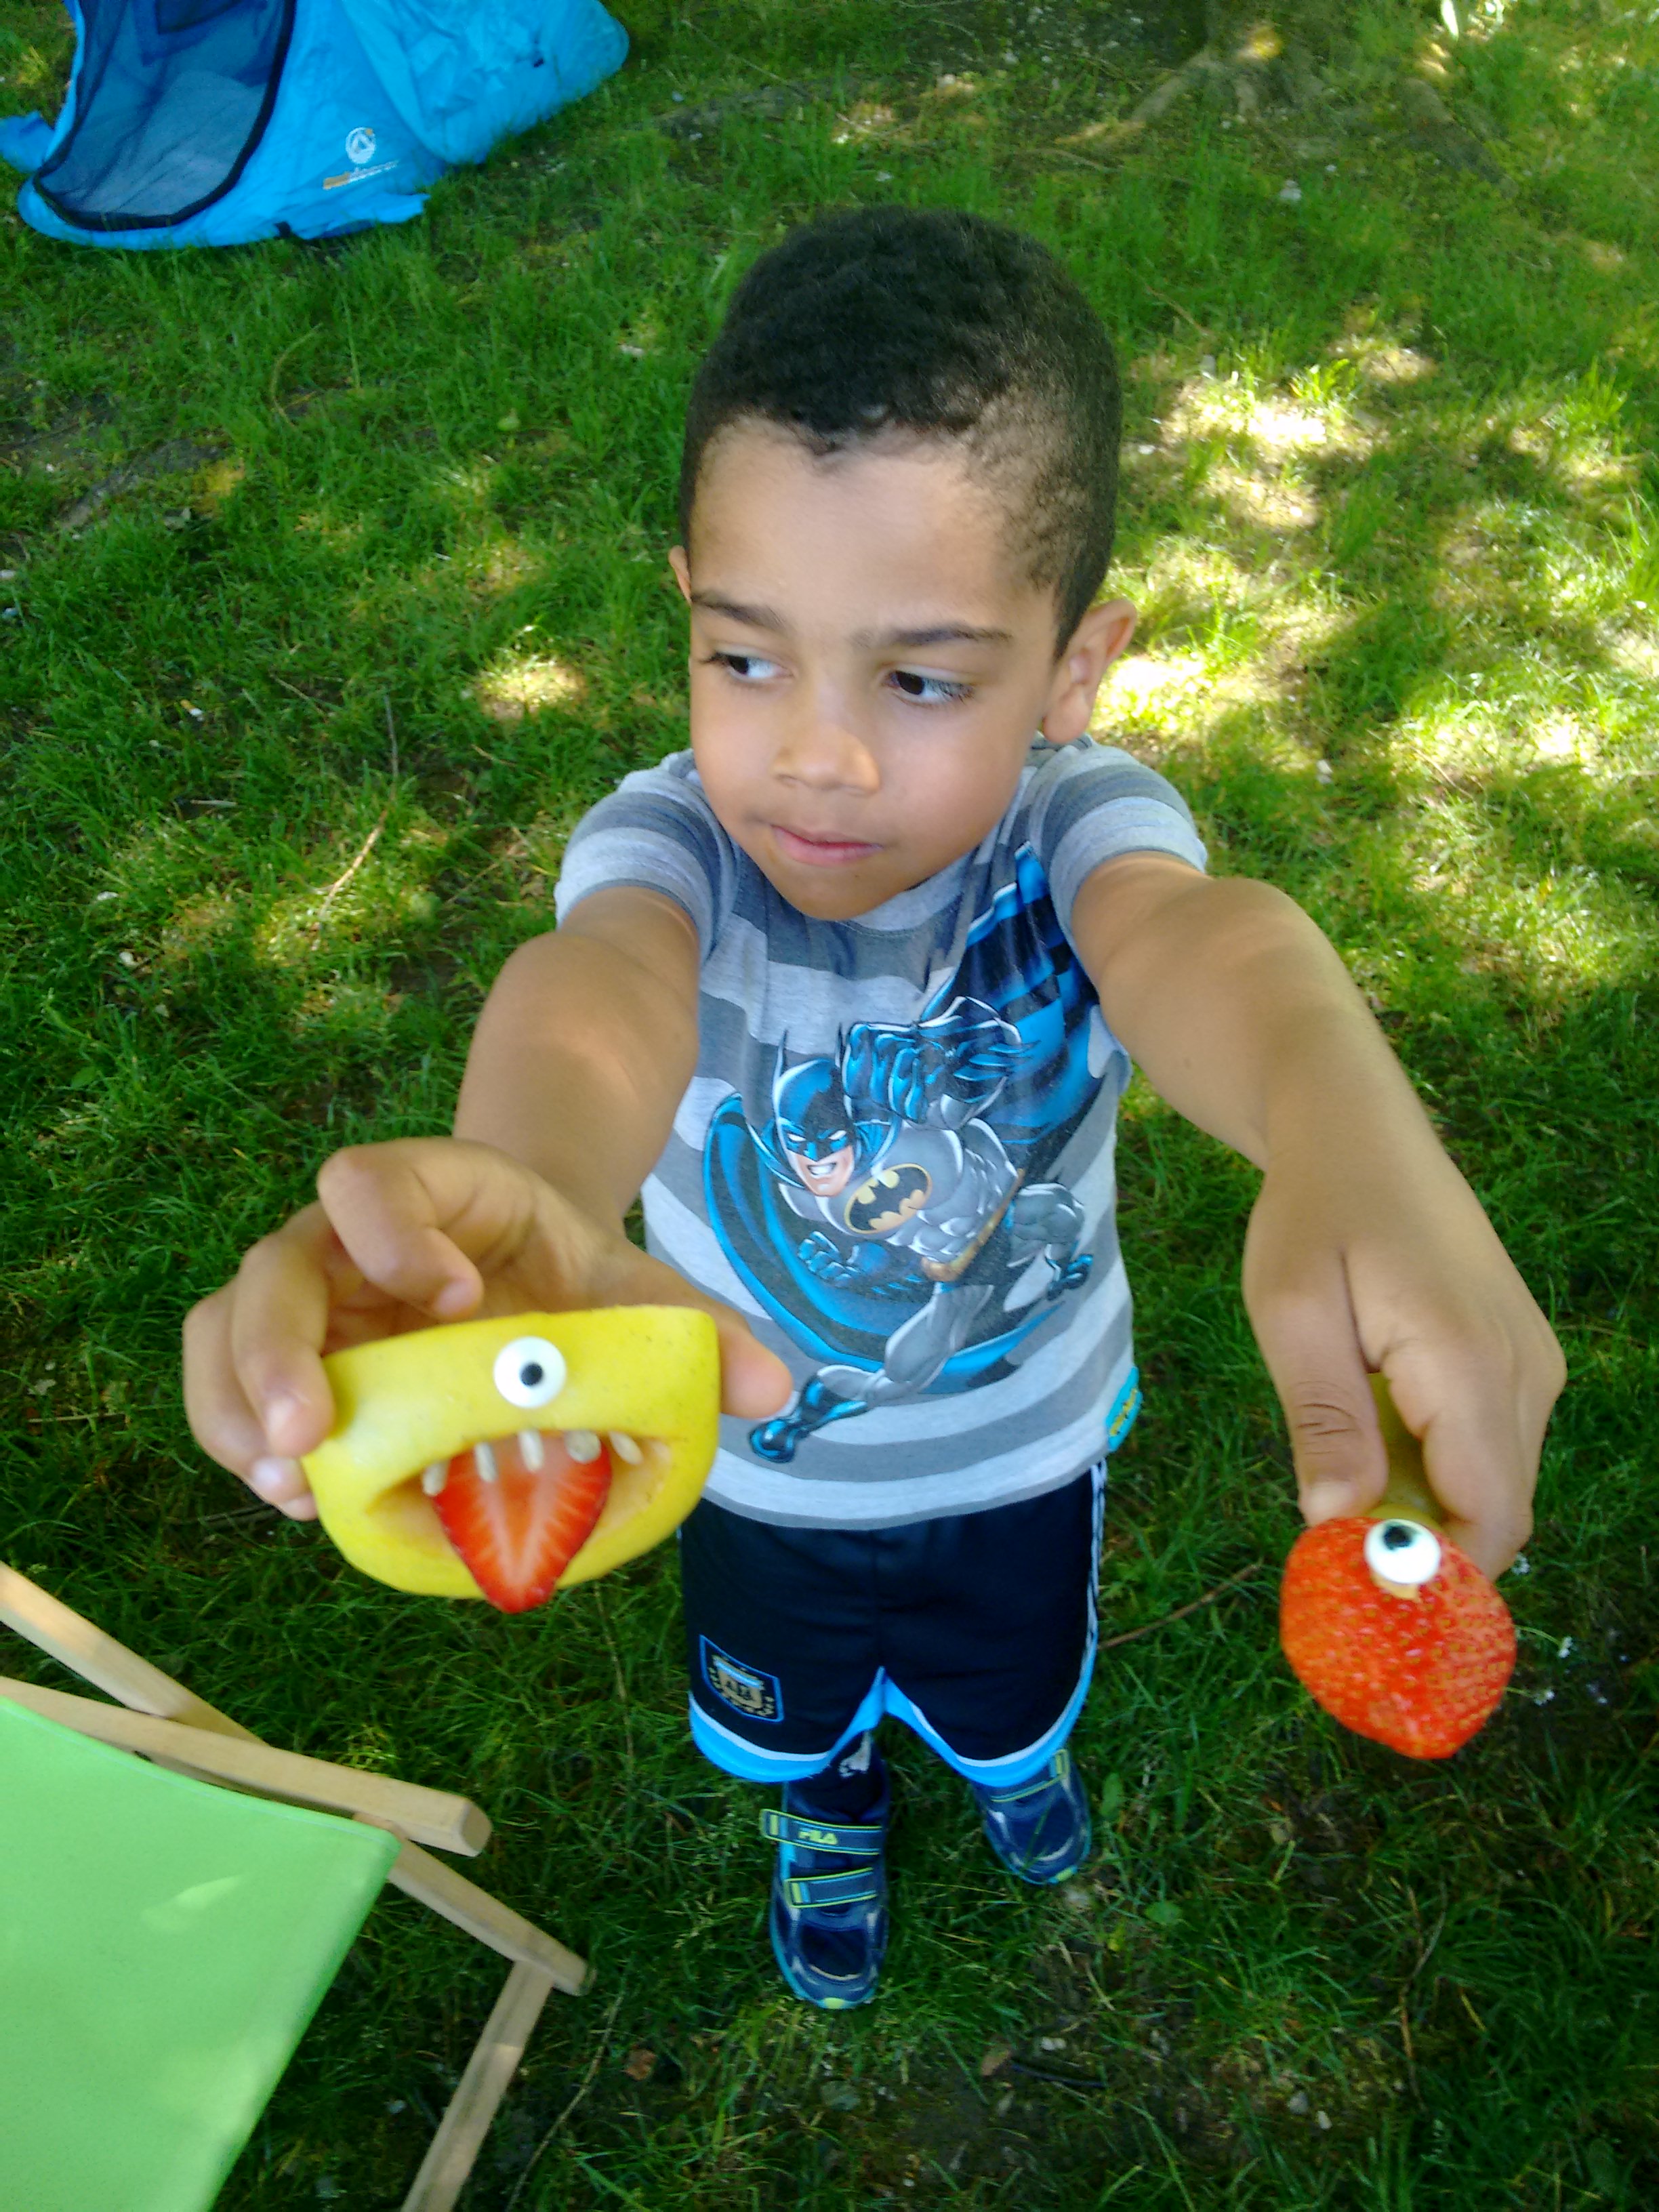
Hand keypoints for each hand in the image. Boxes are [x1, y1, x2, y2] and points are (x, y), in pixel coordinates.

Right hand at [183, 1137, 792, 1518]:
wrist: (532, 1271)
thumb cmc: (577, 1277)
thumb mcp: (641, 1291)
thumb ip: (703, 1331)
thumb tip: (775, 1390)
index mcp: (442, 1190)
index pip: (376, 1178)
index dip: (391, 1229)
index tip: (450, 1299)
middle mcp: (351, 1235)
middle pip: (276, 1260)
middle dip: (277, 1346)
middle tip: (309, 1435)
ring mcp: (312, 1297)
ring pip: (227, 1324)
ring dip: (236, 1405)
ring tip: (288, 1488)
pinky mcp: (292, 1355)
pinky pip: (231, 1381)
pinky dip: (242, 1438)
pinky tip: (298, 1501)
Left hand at [1241, 1133, 1564, 1580]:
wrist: (1357, 1132)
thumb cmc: (1314, 1214)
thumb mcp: (1292, 1312)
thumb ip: (1323, 1420)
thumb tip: (1336, 1524)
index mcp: (1471, 1364)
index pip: (1489, 1519)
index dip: (1434, 1574)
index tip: (1358, 1592)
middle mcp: (1526, 1371)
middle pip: (1495, 1513)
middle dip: (1421, 1545)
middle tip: (1329, 1537)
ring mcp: (1532, 1364)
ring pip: (1490, 1484)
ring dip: (1421, 1500)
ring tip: (1341, 1458)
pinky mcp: (1521, 1359)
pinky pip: (1487, 1445)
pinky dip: (1433, 1463)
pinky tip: (1372, 1420)